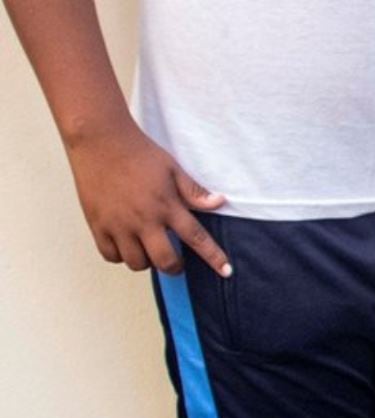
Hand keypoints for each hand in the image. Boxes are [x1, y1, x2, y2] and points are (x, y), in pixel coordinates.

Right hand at [64, 121, 229, 276]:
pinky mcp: (97, 224)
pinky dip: (120, 256)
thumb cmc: (138, 152)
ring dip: (147, 262)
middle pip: (165, 261)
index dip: (213, 257)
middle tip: (175, 260)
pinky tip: (126, 244)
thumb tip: (219, 202)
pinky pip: (111, 256)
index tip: (226, 271)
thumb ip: (194, 192)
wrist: (98, 138)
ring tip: (147, 248)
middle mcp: (143, 219)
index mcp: (166, 205)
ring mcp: (118, 224)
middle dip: (174, 267)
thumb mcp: (173, 168)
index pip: (196, 238)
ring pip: (137, 263)